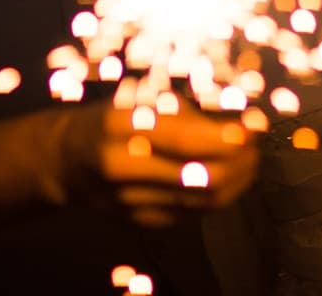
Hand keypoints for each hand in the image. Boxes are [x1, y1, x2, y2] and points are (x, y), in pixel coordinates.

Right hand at [48, 99, 259, 227]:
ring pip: (200, 201)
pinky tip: (229, 179)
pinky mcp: (139, 221)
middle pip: (197, 176)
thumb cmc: (110, 118)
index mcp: (119, 125)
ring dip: (235, 183)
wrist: (66, 160)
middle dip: (238, 163)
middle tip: (256, 145)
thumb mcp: (138, 100)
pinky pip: (192, 214)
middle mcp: (120, 166)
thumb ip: (183, 112)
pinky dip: (217, 197)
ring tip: (250, 161)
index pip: (183, 138)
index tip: (253, 126)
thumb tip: (237, 120)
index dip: (225, 137)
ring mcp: (128, 200)